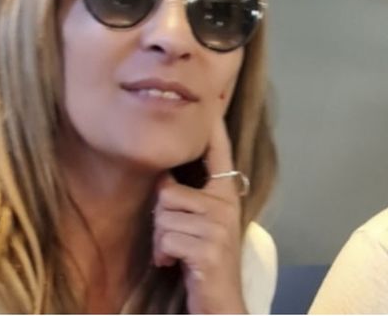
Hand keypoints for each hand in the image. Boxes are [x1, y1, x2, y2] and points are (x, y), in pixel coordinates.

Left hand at [153, 119, 247, 312]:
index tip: (216, 94)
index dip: (214, 128)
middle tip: (175, 240)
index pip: (219, 154)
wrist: (221, 302)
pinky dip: (164, 256)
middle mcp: (226, 205)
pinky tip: (176, 264)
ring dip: (161, 241)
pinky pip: (166, 239)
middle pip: (168, 193)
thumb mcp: (202, 225)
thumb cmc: (205, 261)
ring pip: (163, 218)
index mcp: (226, 195)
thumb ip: (189, 200)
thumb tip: (164, 180)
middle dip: (161, 220)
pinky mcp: (209, 248)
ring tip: (177, 254)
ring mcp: (219, 226)